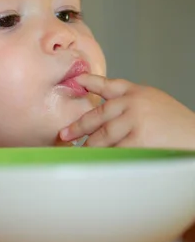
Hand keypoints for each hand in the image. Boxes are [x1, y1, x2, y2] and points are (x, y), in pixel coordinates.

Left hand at [60, 74, 194, 148]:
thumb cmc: (176, 124)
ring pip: (103, 135)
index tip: (76, 81)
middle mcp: (133, 102)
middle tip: (64, 135)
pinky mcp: (138, 139)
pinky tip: (95, 160)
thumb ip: (132, 103)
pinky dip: (103, 156)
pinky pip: (114, 150)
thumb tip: (105, 114)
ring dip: (90, 145)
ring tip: (80, 153)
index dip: (90, 82)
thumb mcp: (155, 102)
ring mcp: (135, 120)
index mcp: (137, 92)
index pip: (109, 85)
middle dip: (79, 126)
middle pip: (98, 114)